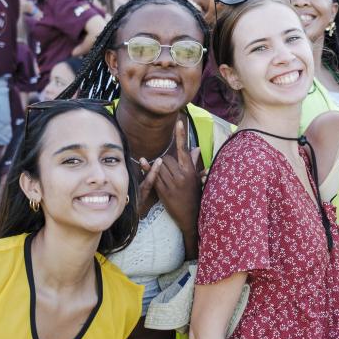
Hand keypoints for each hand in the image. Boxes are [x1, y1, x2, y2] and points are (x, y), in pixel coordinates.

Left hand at [151, 118, 202, 240]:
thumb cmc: (195, 195)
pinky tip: (142, 161)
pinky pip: (153, 176)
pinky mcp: (163, 191)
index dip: (181, 135)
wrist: (191, 216)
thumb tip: (196, 147)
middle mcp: (182, 176)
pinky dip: (148, 168)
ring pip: (160, 166)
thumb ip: (193, 162)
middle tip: (169, 169)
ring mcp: (172, 184)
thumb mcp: (196, 178)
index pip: (184, 149)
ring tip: (164, 174)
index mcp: (191, 171)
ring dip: (159, 167)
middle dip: (166, 160)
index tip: (179, 122)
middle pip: (168, 158)